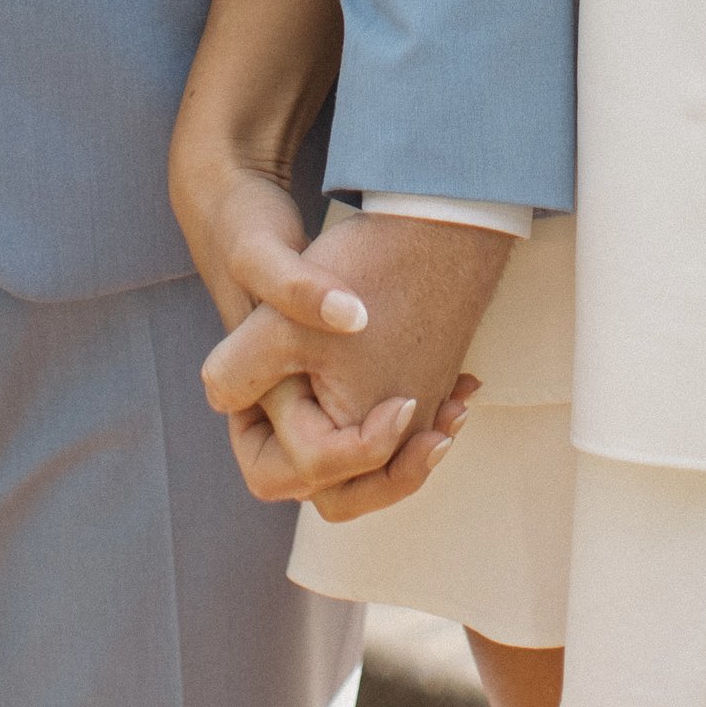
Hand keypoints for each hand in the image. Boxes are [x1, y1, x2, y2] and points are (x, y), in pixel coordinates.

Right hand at [172, 146, 462, 507]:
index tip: (403, 403)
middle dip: (392, 472)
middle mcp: (275, 420)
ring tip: (454, 412)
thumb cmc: (255, 240)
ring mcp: (308, 410)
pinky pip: (380, 437)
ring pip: (364, 474)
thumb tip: (352, 317)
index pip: (300, 467)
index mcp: (248, 404)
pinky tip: (458, 389)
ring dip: (411, 454)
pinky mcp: (338, 392)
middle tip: (439, 435)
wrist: (252, 214)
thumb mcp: (274, 264)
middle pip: (337, 491)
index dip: (354, 449)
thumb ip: (298, 293)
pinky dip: (416, 426)